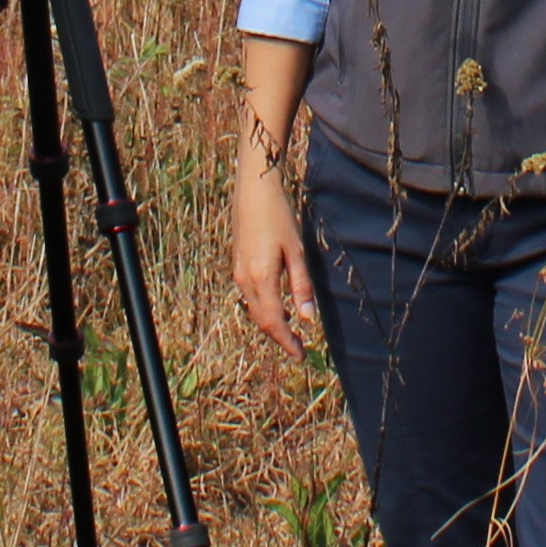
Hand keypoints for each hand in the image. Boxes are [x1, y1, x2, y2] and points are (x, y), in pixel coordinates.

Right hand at [221, 141, 320, 357]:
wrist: (253, 191)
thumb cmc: (279, 217)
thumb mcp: (296, 251)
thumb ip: (301, 286)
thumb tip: (307, 318)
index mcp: (261, 278)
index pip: (273, 322)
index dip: (287, 342)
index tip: (301, 355)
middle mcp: (245, 280)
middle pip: (261, 319)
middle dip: (279, 336)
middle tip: (299, 348)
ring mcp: (238, 272)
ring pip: (254, 309)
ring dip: (271, 323)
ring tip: (291, 331)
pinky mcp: (238, 265)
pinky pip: (250, 296)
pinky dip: (264, 308)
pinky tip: (278, 306)